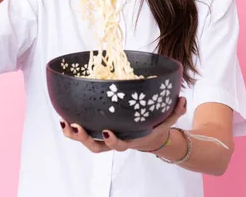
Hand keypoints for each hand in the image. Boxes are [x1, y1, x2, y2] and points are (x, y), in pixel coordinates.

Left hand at [60, 97, 186, 153]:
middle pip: (96, 147)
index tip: (107, 132)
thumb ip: (176, 111)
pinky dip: (71, 128)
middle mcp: (114, 141)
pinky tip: (63, 116)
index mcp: (130, 139)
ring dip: (74, 134)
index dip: (112, 141)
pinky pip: (82, 132)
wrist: (148, 136)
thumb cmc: (155, 126)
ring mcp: (104, 138)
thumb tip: (182, 98)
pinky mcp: (97, 131)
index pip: (120, 145)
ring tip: (65, 123)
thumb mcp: (168, 120)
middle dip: (85, 138)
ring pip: (86, 142)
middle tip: (77, 127)